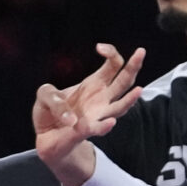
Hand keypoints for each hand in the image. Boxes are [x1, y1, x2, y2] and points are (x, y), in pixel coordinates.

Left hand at [33, 44, 145, 185]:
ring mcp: (97, 116)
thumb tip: (69, 116)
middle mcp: (102, 99)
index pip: (114, 65)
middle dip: (133, 66)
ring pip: (120, 107)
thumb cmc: (50, 112)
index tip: (99, 48)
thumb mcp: (45, 96)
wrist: (46, 137)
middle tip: (141, 51)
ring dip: (129, 100)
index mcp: (95, 84)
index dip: (111, 53)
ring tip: (138, 90)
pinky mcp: (86, 131)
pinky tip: (110, 122)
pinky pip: (98, 128)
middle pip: (124, 81)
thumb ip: (52, 96)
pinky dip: (104, 126)